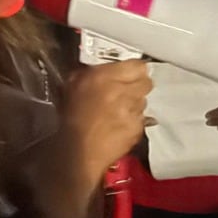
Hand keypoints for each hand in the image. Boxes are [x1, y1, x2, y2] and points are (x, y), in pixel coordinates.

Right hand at [64, 60, 151, 182]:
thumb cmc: (71, 119)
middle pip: (146, 82)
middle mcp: (122, 92)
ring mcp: (132, 111)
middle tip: (126, 91)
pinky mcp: (137, 128)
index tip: (131, 73)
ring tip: (120, 110)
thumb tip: (104, 67)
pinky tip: (120, 125)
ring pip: (144, 101)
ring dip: (135, 103)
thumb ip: (91, 72)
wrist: (77, 152)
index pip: (138, 66)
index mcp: (104, 77)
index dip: (135, 69)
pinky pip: (141, 119)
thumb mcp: (73, 86)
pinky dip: (133, 120)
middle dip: (138, 85)